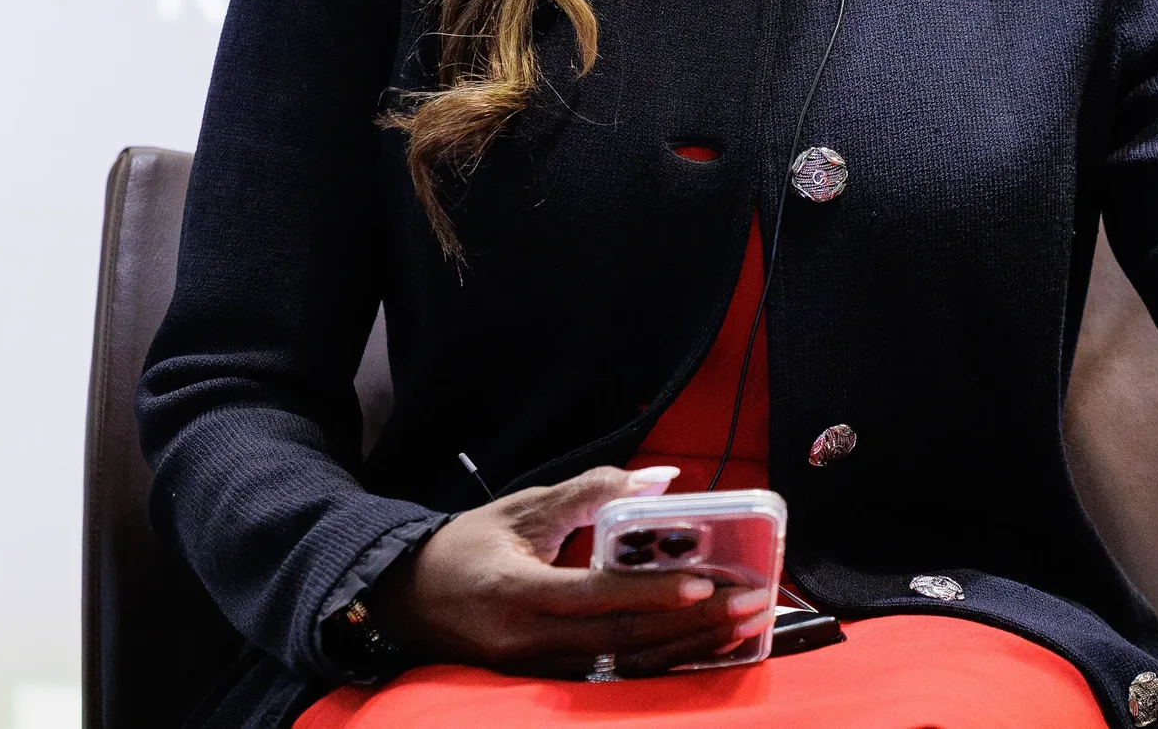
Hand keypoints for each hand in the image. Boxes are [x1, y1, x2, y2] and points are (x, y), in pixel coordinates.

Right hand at [372, 465, 774, 676]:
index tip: (705, 582)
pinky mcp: (549, 679)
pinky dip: (661, 658)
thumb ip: (590, 492)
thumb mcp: (522, 508)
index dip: (651, 592)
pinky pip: (614, 672)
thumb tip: (662, 479)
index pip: (597, 596)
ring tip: (742, 624)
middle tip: (751, 603)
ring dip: (688, 645)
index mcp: (518, 594)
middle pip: (624, 637)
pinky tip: (702, 645)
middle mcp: (531, 642)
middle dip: (693, 623)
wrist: (406, 602)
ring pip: (625, 662)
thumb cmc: (464, 547)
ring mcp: (539, 669)